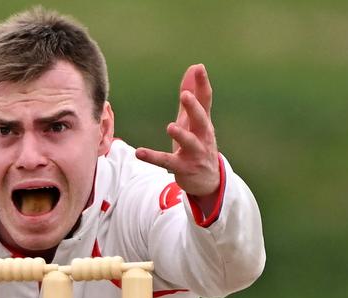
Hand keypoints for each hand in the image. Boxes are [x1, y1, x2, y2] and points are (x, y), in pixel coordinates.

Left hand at [136, 64, 218, 198]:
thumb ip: (193, 95)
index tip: (199, 68)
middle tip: (185, 95)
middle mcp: (202, 136)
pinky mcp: (183, 167)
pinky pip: (166, 162)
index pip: (205, 101)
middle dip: (194, 108)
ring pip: (189, 142)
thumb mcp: (195, 120)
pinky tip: (139, 152)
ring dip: (180, 135)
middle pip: (201, 119)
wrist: (208, 181)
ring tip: (171, 127)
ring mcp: (194, 153)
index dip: (203, 84)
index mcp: (203, 122)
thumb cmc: (199, 144)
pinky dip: (153, 157)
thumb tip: (194, 67)